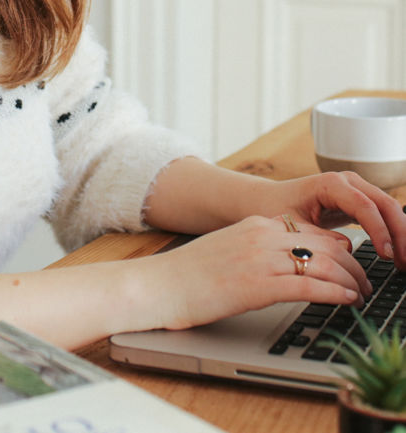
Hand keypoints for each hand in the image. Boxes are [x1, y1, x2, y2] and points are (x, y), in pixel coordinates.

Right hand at [151, 214, 369, 330]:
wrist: (158, 285)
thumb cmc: (187, 275)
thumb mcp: (228, 249)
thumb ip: (257, 248)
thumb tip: (287, 261)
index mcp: (255, 224)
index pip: (311, 230)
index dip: (338, 247)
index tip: (350, 261)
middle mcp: (262, 234)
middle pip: (325, 244)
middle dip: (353, 264)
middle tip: (365, 280)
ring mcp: (261, 258)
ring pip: (324, 263)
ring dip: (351, 280)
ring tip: (362, 293)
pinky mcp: (259, 285)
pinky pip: (310, 287)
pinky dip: (336, 293)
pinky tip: (347, 300)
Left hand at [265, 171, 405, 266]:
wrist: (270, 199)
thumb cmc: (278, 209)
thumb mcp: (295, 227)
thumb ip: (320, 239)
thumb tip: (346, 255)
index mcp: (330, 184)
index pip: (364, 205)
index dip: (379, 230)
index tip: (387, 255)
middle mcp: (348, 181)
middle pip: (384, 203)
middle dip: (399, 232)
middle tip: (404, 263)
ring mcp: (356, 188)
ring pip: (388, 207)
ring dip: (400, 233)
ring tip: (404, 262)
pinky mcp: (358, 200)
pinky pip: (382, 213)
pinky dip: (393, 231)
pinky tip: (397, 252)